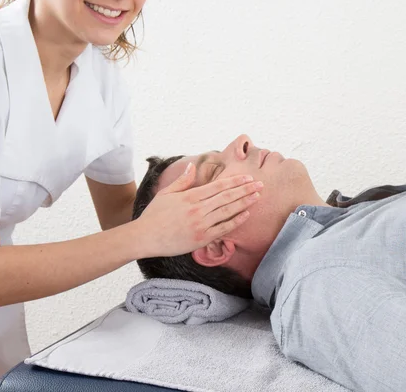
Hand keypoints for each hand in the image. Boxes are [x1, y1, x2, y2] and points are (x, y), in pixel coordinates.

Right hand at [135, 163, 262, 257]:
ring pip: (228, 211)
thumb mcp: (166, 193)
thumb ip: (182, 180)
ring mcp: (201, 224)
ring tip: (257, 196)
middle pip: (227, 197)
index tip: (248, 177)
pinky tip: (246, 214)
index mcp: (190, 196)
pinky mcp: (202, 238)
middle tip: (260, 184)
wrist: (144, 237)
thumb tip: (191, 166)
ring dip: (245, 203)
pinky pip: (224, 229)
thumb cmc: (154, 215)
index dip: (235, 181)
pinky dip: (236, 221)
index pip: (218, 186)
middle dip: (246, 189)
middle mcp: (198, 209)